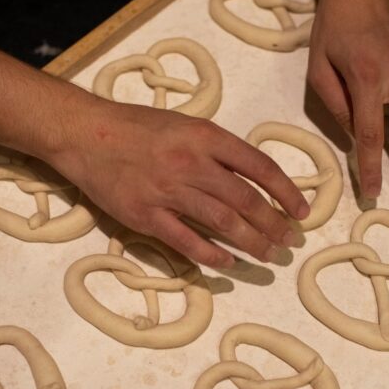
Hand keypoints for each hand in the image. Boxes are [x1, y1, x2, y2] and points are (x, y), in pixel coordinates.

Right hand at [48, 101, 309, 267]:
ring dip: (252, 242)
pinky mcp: (146, 215)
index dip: (287, 191)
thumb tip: (252, 176)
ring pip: (222, 223)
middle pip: (246, 200)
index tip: (302, 210)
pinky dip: (211, 255)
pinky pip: (186, 241)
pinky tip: (228, 263)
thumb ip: (216, 148)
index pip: (260, 167)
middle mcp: (192, 164)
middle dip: (275, 224)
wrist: (86, 134)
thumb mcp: (185, 124)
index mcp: (205, 137)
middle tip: (290, 241)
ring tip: (269, 255)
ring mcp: (168, 192)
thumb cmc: (137, 126)